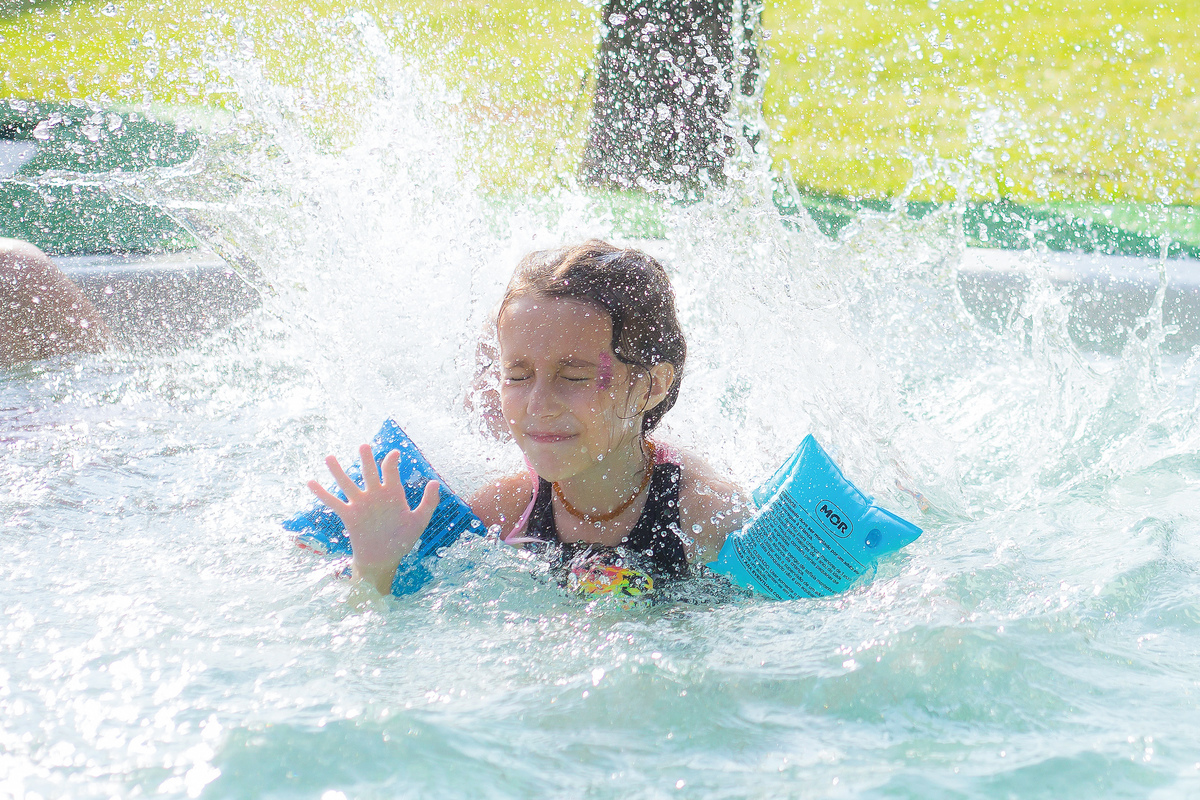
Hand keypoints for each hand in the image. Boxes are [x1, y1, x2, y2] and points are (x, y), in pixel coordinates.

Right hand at [308, 444, 439, 594]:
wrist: (384, 560)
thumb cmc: (402, 540)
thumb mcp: (418, 521)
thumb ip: (429, 503)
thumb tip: (435, 482)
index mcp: (392, 494)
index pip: (390, 471)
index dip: (392, 461)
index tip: (395, 454)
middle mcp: (375, 495)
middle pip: (368, 472)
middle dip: (366, 460)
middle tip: (363, 446)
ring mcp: (360, 504)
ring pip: (347, 484)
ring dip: (338, 471)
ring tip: (329, 457)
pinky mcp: (349, 516)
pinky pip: (333, 502)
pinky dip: (322, 493)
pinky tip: (311, 482)